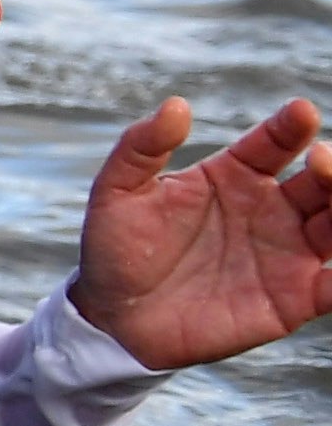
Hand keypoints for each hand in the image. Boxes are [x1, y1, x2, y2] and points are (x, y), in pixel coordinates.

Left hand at [71, 94, 331, 370]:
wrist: (114, 320)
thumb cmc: (116, 249)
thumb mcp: (116, 193)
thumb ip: (140, 147)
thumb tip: (176, 106)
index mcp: (236, 175)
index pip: (276, 142)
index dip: (291, 126)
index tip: (300, 112)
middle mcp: (271, 209)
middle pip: (322, 180)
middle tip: (322, 160)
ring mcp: (287, 253)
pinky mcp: (294, 299)